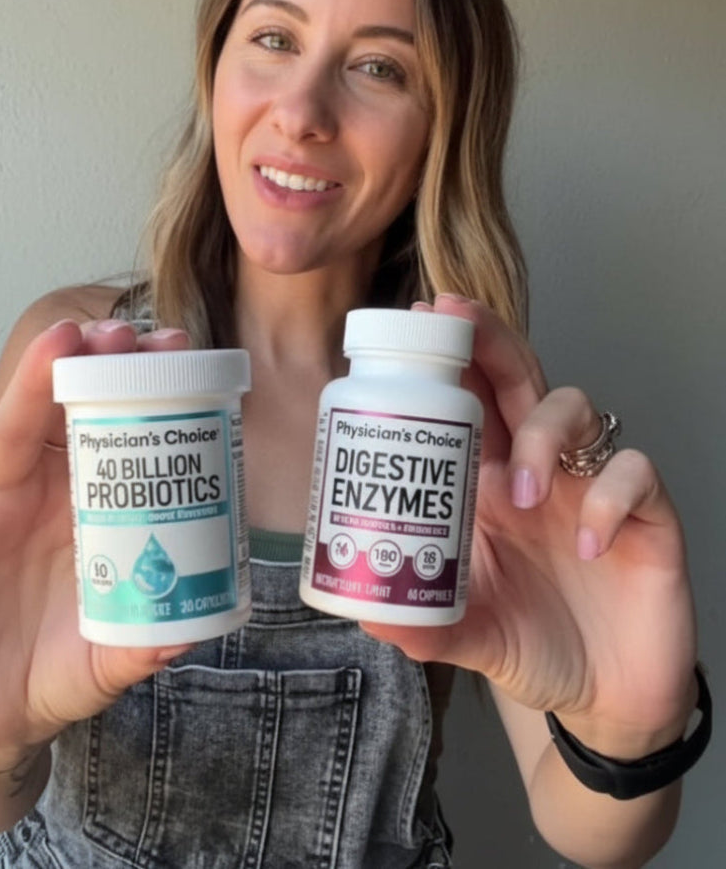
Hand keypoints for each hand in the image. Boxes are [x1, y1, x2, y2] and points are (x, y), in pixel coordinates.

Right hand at [0, 319, 191, 772]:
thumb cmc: (62, 668)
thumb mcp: (114, 657)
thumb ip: (147, 644)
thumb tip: (193, 631)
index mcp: (91, 505)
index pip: (117, 429)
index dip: (143, 388)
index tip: (179, 351)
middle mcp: (42, 492)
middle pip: (66, 411)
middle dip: (94, 365)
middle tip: (124, 332)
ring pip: (9, 428)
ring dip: (31, 378)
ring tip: (61, 340)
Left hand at [363, 295, 697, 754]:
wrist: (606, 698)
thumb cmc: (533, 644)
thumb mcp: (467, 635)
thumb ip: (425, 625)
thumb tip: (368, 616)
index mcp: (486, 485)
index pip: (466, 401)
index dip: (446, 358)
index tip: (412, 321)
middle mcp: (536, 471)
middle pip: (517, 378)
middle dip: (489, 339)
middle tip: (457, 316)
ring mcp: (590, 487)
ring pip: (575, 408)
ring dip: (542, 432)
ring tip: (520, 492)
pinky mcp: (646, 516)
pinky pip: (636, 473)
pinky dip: (609, 497)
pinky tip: (587, 541)